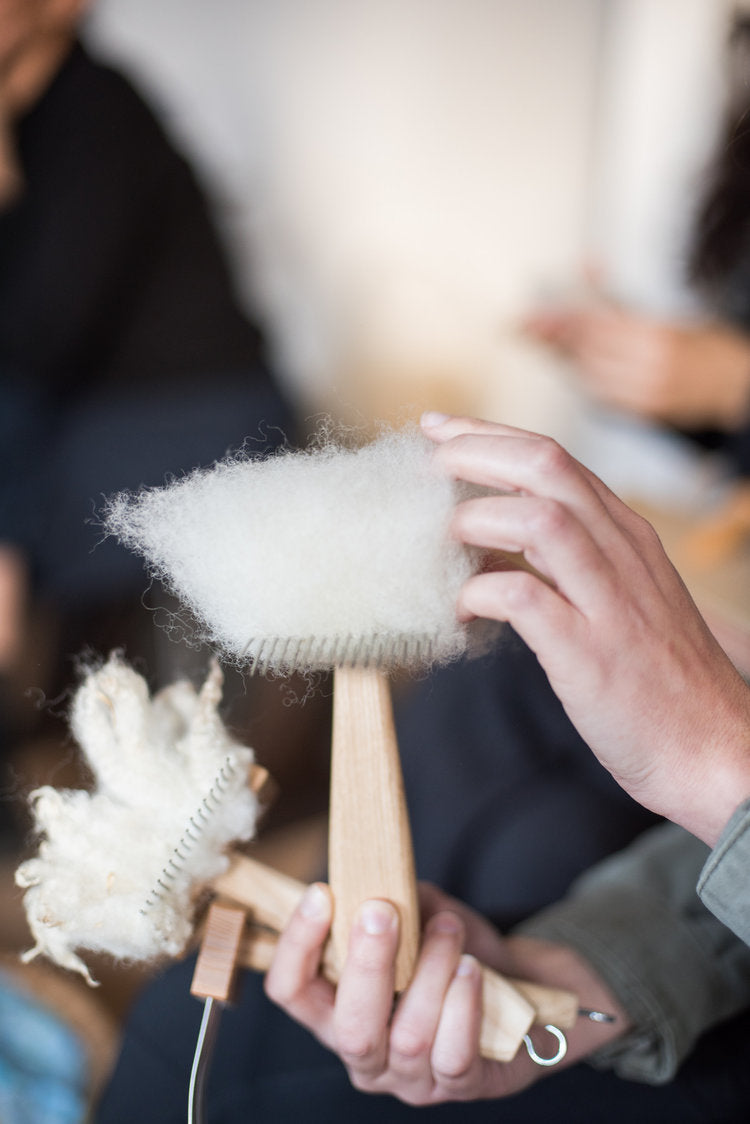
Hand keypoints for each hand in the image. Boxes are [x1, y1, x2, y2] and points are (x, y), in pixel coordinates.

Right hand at [265, 882, 625, 1105]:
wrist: (520, 989)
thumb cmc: (455, 952)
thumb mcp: (416, 916)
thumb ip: (390, 897)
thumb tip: (376, 873)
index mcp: (338, 1010)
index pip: (291, 990)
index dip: (297, 943)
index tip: (321, 893)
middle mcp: (368, 1055)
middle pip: (349, 1029)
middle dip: (365, 963)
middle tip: (381, 910)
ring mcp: (413, 1079)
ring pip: (409, 1037)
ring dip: (430, 971)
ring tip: (449, 928)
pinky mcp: (462, 1086)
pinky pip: (454, 1056)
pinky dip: (462, 1006)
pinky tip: (470, 969)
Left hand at [422, 413, 749, 846]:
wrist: (714, 752)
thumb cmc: (658, 682)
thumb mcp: (617, 603)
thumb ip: (559, 570)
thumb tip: (484, 553)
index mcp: (626, 537)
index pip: (553, 458)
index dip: (488, 437)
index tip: (439, 430)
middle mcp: (622, 555)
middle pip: (545, 466)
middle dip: (475, 451)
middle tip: (424, 462)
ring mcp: (609, 601)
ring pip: (541, 517)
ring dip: (477, 516)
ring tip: (437, 536)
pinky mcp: (591, 653)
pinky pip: (524, 599)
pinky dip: (480, 593)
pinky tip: (459, 610)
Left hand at [524, 302, 749, 429]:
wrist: (734, 386)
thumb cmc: (700, 345)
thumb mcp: (662, 314)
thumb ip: (618, 295)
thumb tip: (586, 265)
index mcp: (654, 334)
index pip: (595, 324)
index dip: (559, 320)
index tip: (529, 316)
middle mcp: (647, 365)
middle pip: (585, 349)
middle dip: (552, 336)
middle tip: (522, 325)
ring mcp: (643, 391)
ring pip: (588, 373)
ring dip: (565, 356)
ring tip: (543, 339)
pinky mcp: (641, 412)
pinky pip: (600, 394)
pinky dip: (584, 377)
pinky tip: (573, 366)